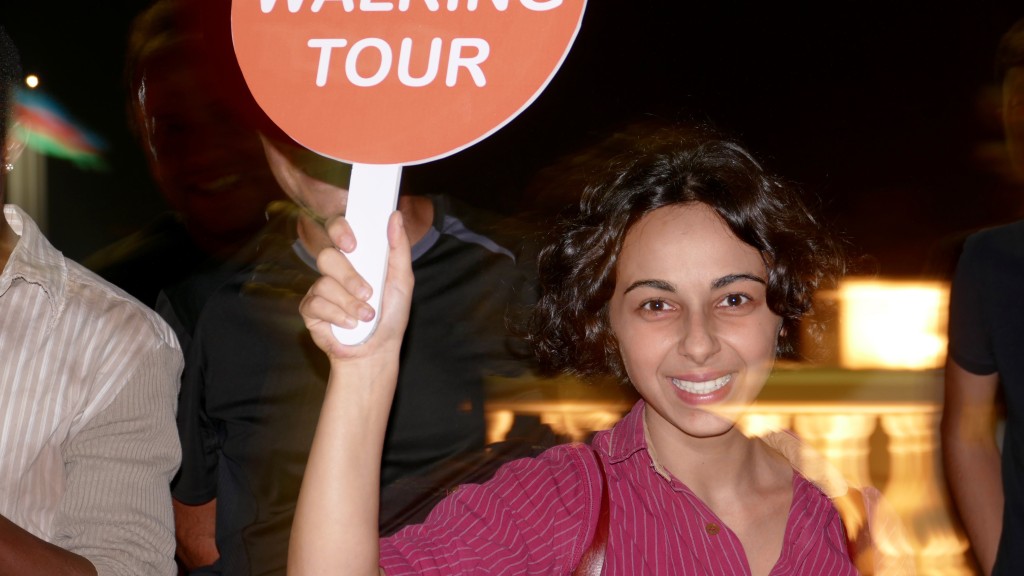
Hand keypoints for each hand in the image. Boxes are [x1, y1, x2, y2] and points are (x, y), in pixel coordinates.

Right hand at [300, 211, 413, 360]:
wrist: (377, 351)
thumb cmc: (390, 316)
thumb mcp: (402, 281)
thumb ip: (399, 249)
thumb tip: (395, 216)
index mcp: (356, 258)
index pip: (338, 229)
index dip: (339, 230)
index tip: (352, 244)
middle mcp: (335, 270)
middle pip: (326, 255)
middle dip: (348, 276)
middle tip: (367, 292)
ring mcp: (320, 288)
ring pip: (324, 283)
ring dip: (350, 303)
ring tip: (366, 316)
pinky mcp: (309, 309)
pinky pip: (317, 304)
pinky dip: (339, 316)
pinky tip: (351, 325)